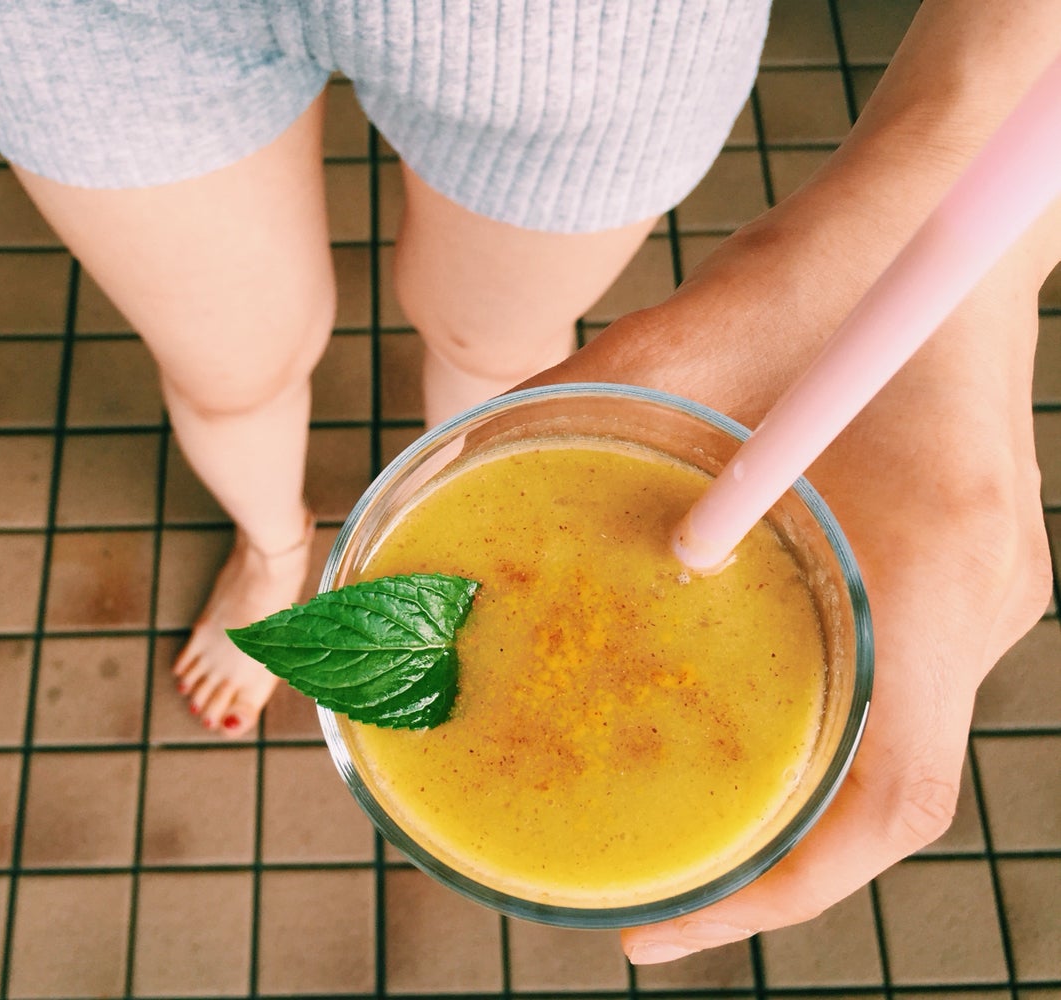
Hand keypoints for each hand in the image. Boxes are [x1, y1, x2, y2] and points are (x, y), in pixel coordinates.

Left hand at [523, 198, 1054, 961]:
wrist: (940, 218)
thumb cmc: (827, 269)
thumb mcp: (682, 341)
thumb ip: (576, 406)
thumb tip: (451, 462)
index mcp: (935, 567)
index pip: (893, 800)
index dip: (783, 894)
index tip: (664, 931)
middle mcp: (981, 606)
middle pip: (886, 797)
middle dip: (775, 868)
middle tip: (652, 899)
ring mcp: (986, 596)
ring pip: (895, 746)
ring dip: (795, 798)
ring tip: (684, 821)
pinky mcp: (966, 573)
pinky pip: (899, 682)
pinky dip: (817, 724)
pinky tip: (734, 711)